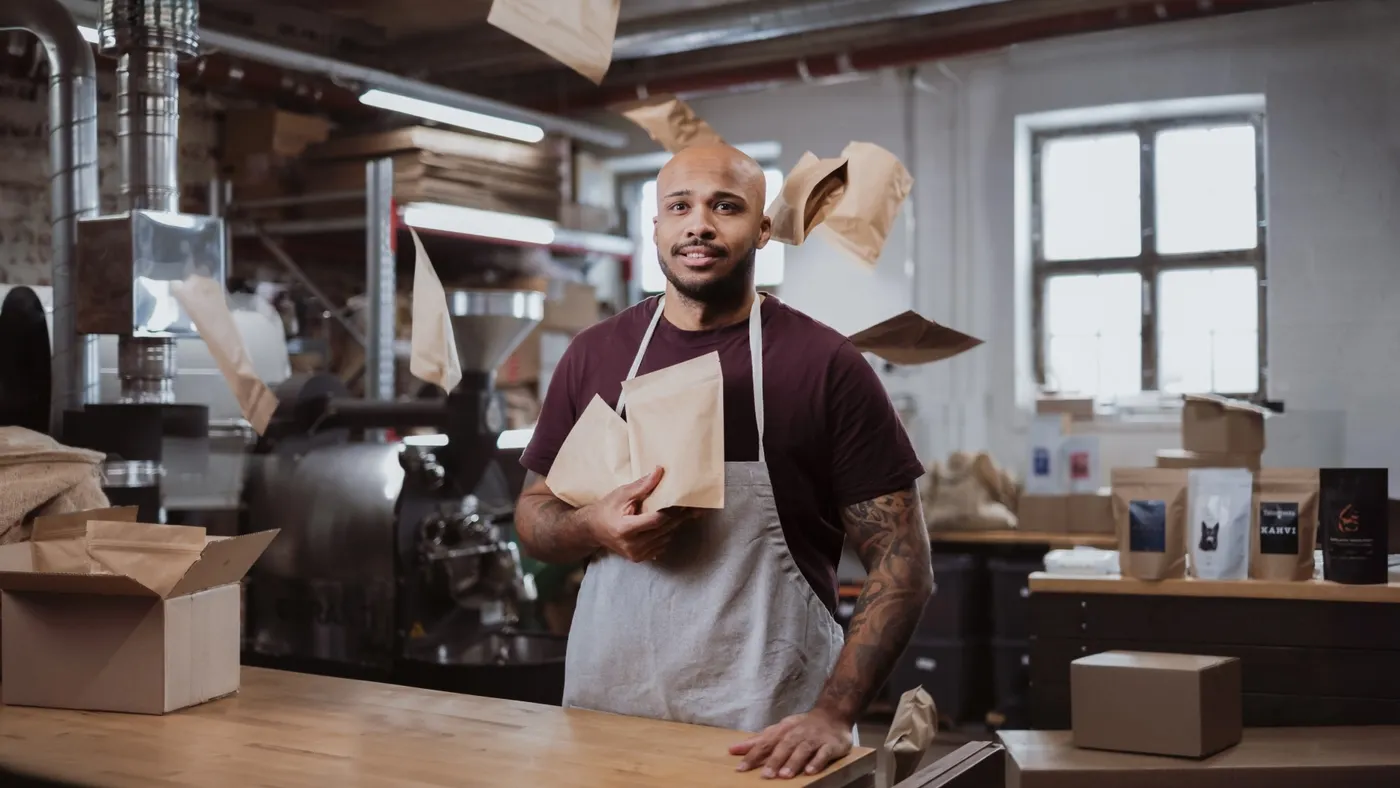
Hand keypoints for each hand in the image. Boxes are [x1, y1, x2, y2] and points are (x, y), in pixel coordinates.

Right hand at [582, 468, 689, 561]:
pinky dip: (665, 535)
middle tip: (690, 508)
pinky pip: (660, 546)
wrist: (593, 529)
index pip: (656, 520)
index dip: (671, 511)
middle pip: (663, 530)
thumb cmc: (607, 508)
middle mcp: (632, 545)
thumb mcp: (622, 494)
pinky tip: (667, 525)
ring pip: (664, 539)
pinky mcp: (639, 558)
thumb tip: (660, 471)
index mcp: (626, 528)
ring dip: (673, 527)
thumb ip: (642, 485)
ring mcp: (636, 554)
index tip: (681, 502)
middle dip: (677, 518)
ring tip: (681, 514)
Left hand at [729, 709, 852, 778]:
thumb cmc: (801, 727)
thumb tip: (733, 749)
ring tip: (784, 775)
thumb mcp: (779, 730)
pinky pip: (824, 753)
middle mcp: (797, 733)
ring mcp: (814, 738)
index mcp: (783, 730)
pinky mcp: (831, 745)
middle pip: (784, 746)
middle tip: (765, 775)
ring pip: (803, 749)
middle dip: (774, 760)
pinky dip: (817, 762)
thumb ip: (758, 740)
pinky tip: (810, 771)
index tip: (741, 768)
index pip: (765, 742)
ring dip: (794, 762)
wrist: (833, 714)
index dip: (753, 754)